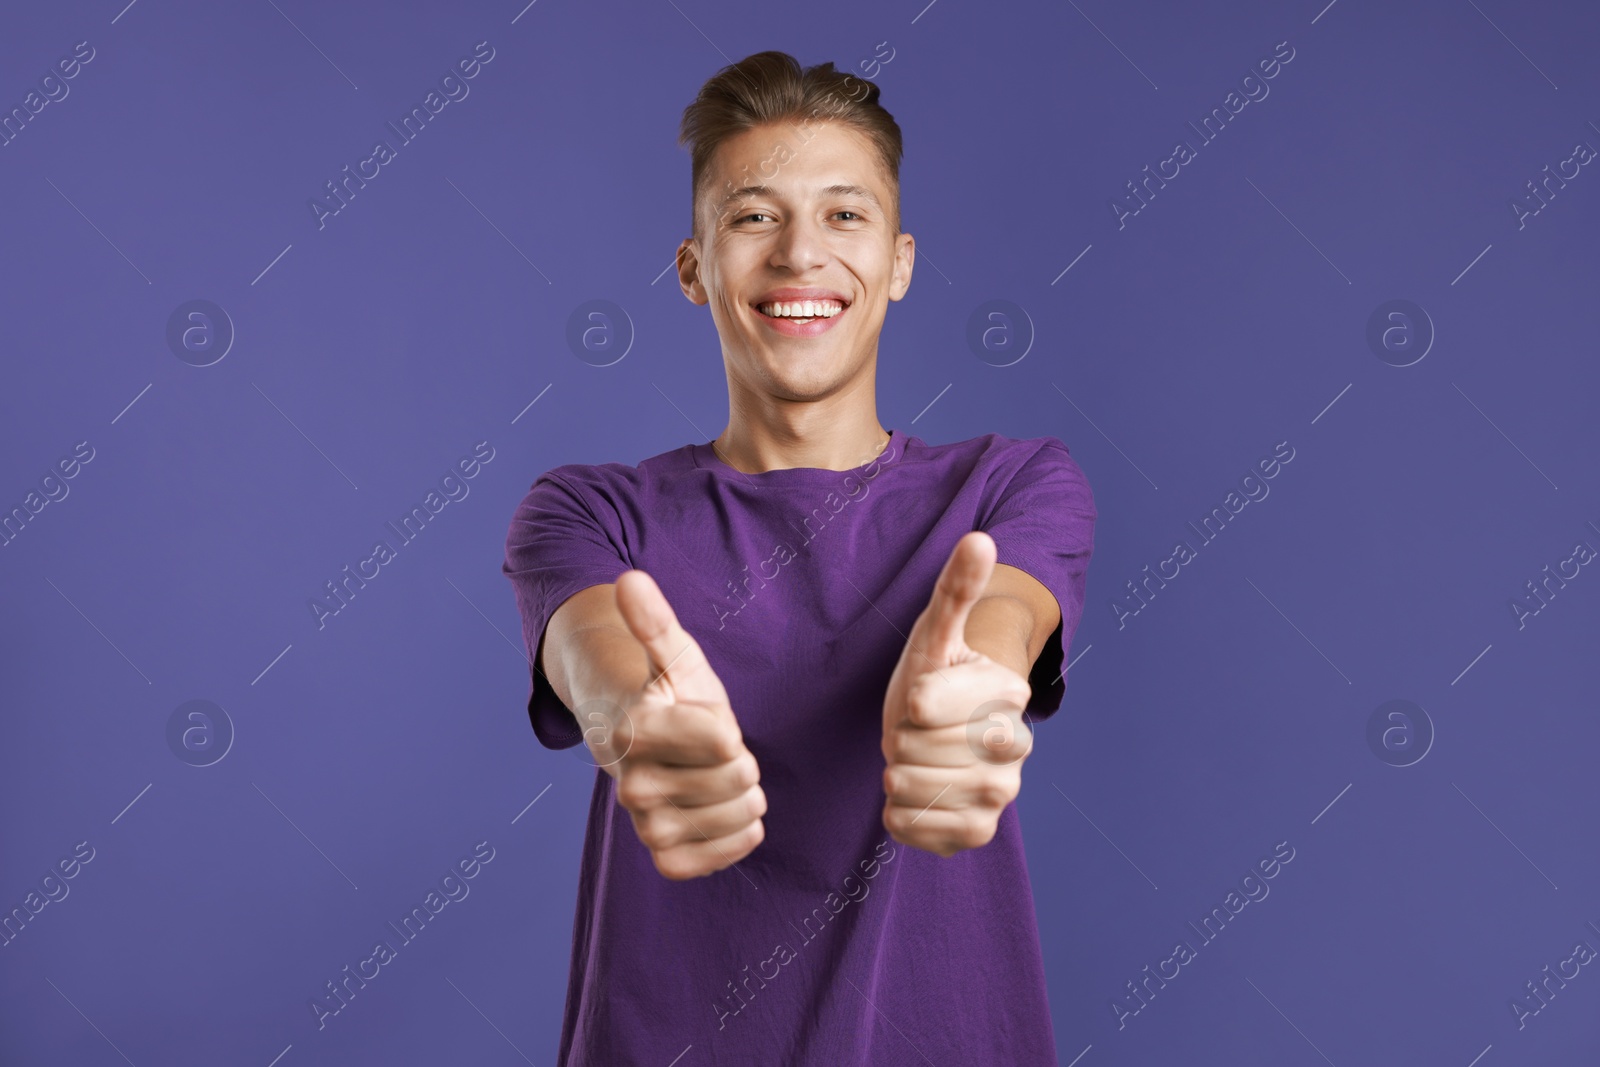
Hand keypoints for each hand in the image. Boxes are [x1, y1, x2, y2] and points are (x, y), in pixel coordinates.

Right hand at [595, 569, 765, 880]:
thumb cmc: (666, 692)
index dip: (727, 726)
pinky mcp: (664, 858)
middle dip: (740, 760)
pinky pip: (721, 857)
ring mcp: (646, 826)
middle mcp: (632, 785)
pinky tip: (724, 813)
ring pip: (738, 817)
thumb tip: (629, 578)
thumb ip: (653, 620)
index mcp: (634, 731)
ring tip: (717, 778)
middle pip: (739, 778)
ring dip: (743, 796)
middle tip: (710, 751)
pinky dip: (736, 837)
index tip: (702, 719)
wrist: (643, 745)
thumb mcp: (671, 653)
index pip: (725, 739)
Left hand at [881, 531, 1033, 857]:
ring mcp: (1002, 795)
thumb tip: (981, 539)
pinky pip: (917, 828)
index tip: (924, 697)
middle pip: (917, 748)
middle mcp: (1017, 748)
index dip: (910, 700)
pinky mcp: (979, 832)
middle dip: (901, 737)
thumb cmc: (933, 675)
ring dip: (896, 773)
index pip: (924, 704)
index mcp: (1009, 694)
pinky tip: (913, 792)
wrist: (935, 733)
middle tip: (918, 730)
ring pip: (915, 789)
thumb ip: (957, 589)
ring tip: (912, 758)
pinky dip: (899, 812)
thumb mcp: (935, 633)